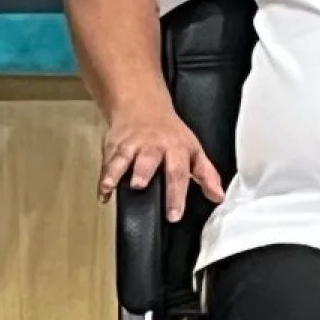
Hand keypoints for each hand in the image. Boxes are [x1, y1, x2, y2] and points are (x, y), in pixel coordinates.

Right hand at [100, 106, 224, 220]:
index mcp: (175, 148)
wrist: (140, 105)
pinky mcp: (113, 143)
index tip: (173, 214)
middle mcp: (152, 145)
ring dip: (114, 171)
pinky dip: (102, 176)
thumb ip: (206, 174)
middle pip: (147, 159)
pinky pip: (106, 161)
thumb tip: (217, 196)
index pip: (177, 173)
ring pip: (122, 157)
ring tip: (109, 185)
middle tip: (138, 185)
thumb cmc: (169, 132)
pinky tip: (102, 191)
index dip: (176, 195)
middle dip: (142, 171)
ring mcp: (131, 143)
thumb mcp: (193, 150)